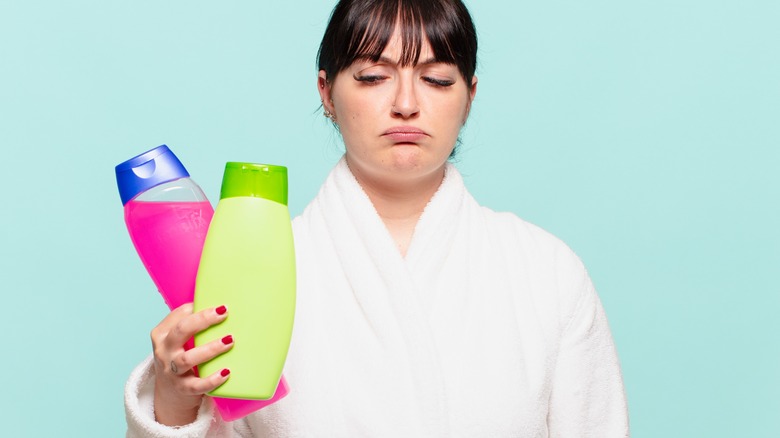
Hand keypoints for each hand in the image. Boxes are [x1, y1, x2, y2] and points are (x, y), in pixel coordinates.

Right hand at [150, 303, 233, 425]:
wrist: (170, 393)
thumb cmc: (180, 356)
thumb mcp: (177, 339)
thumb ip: (192, 324)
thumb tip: (220, 307)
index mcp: (162, 334)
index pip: (178, 315)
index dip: (198, 308)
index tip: (219, 305)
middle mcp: (164, 351)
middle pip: (181, 331)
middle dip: (203, 320)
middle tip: (224, 313)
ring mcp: (171, 370)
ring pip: (188, 359)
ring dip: (210, 349)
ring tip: (230, 341)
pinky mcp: (182, 388)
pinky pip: (197, 385)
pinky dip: (212, 379)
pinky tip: (226, 372)